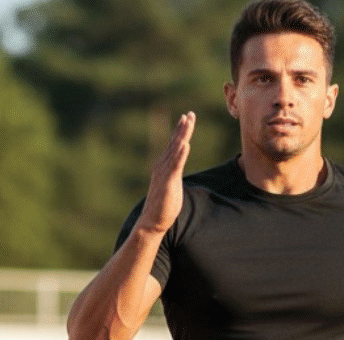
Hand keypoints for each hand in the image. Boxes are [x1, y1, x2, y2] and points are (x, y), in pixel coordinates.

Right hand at [135, 112, 194, 235]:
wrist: (152, 221)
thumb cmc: (163, 206)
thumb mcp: (171, 185)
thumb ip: (174, 174)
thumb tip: (176, 169)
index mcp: (164, 166)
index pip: (174, 145)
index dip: (180, 131)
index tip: (187, 117)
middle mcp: (162, 166)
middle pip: (174, 143)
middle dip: (183, 128)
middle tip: (190, 114)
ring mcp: (164, 173)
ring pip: (175, 150)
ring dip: (182, 135)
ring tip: (188, 123)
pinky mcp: (168, 182)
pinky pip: (175, 165)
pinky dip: (180, 154)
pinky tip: (186, 144)